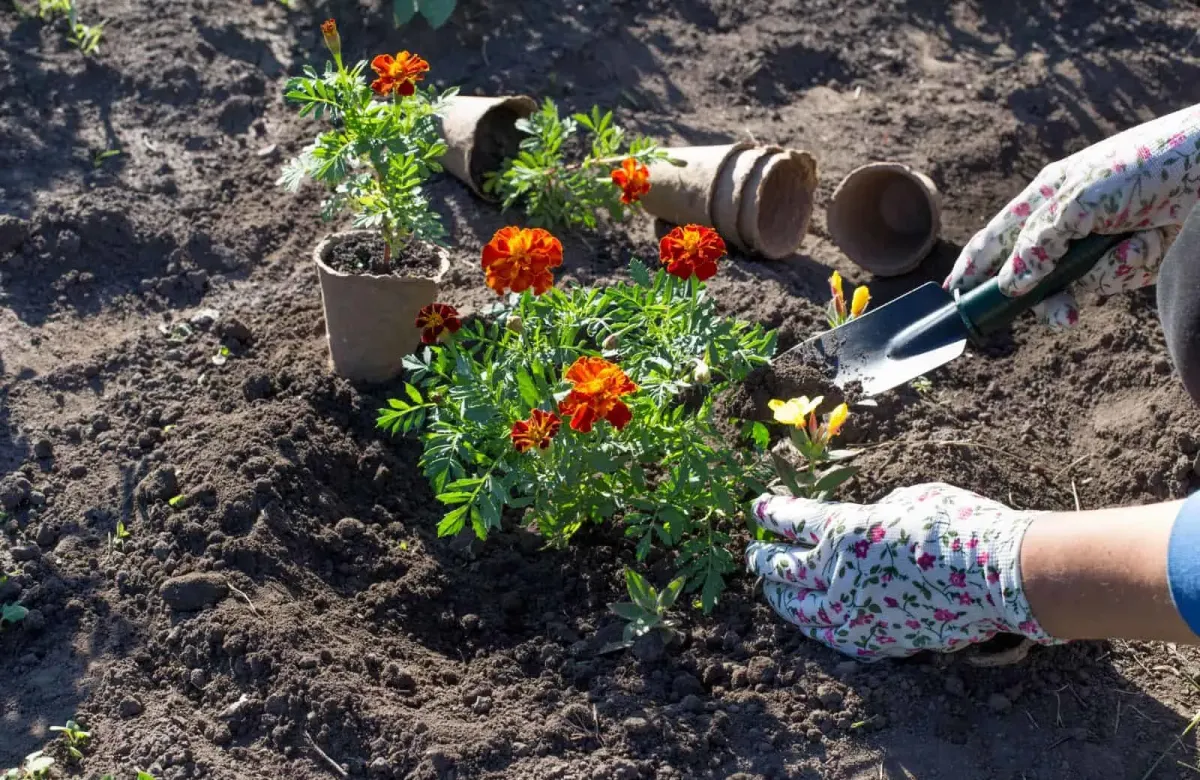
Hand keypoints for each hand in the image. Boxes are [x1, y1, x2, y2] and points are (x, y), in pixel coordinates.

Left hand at [745, 484, 1059, 660]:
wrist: (1002, 576)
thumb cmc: (959, 525)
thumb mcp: (907, 498)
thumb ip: (873, 514)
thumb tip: (863, 526)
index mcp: (844, 532)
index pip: (791, 521)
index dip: (770, 514)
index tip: (758, 509)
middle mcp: (839, 576)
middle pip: (783, 569)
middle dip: (763, 559)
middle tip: (754, 553)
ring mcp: (856, 614)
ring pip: (800, 610)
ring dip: (781, 597)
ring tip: (771, 590)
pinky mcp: (878, 641)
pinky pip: (834, 636)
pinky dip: (817, 625)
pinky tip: (812, 621)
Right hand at [946, 103, 1199, 328]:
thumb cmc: (1145, 166)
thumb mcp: (1079, 200)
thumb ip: (1038, 243)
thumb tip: (1010, 284)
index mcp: (1044, 197)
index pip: (995, 238)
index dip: (973, 266)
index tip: (954, 294)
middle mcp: (1064, 224)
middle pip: (1030, 276)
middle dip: (1048, 296)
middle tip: (1063, 315)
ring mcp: (1095, 244)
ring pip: (1073, 285)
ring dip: (1103, 272)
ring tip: (1134, 248)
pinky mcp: (1127, 259)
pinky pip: (1111, 280)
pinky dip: (1130, 265)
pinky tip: (1153, 240)